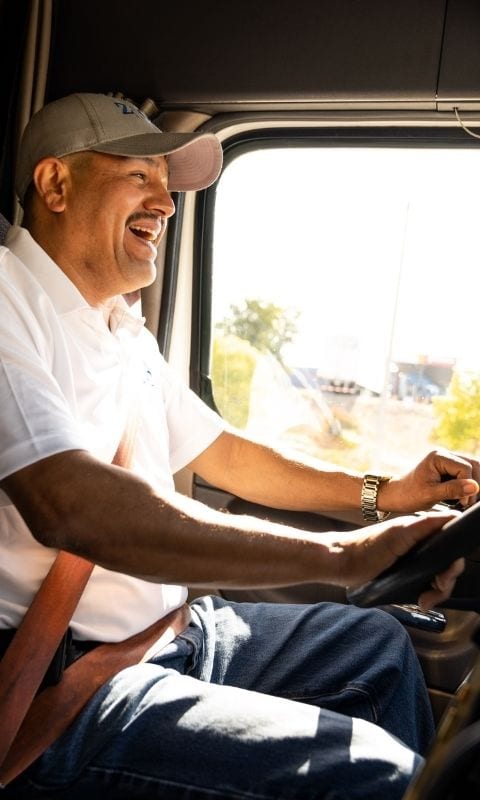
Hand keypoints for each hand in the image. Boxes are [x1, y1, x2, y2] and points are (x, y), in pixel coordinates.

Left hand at [340, 511, 463, 608]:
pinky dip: (428, 593)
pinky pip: (426, 583)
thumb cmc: (363, 548)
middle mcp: (418, 543)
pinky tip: (422, 600)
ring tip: (426, 599)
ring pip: (438, 575)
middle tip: (438, 587)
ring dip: (438, 590)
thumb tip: (452, 517)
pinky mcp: (404, 573)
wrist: (338, 563)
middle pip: (447, 561)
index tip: (448, 570)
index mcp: (418, 529)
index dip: (455, 554)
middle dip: (448, 578)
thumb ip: (425, 525)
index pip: (450, 537)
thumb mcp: (398, 535)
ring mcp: (412, 558)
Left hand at [378, 449, 479, 513]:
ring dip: (472, 485)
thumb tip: (474, 487)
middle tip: (466, 502)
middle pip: (472, 465)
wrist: (397, 495)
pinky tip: (462, 497)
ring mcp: (447, 461)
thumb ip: (453, 489)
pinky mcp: (449, 469)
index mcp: (438, 457)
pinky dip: (467, 485)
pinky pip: (466, 474)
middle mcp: (444, 455)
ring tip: (464, 500)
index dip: (468, 486)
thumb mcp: (431, 494)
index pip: (465, 468)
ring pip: (472, 469)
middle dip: (474, 484)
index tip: (463, 502)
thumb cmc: (409, 495)